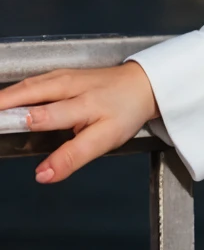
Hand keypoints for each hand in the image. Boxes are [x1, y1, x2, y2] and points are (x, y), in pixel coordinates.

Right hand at [0, 64, 160, 183]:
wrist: (143, 84)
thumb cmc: (125, 112)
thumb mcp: (104, 140)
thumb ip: (73, 157)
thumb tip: (43, 175)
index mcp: (81, 104)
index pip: (40, 116)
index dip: (15, 125)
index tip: (0, 132)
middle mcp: (67, 86)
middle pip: (26, 93)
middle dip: (0, 105)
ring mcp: (62, 77)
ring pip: (26, 85)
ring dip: (3, 97)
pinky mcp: (60, 75)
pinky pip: (31, 82)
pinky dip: (13, 91)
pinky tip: (4, 100)